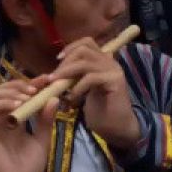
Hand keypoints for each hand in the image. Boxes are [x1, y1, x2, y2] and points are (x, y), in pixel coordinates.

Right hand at [0, 76, 56, 171]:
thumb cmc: (29, 168)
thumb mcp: (43, 141)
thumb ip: (46, 121)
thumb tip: (53, 98)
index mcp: (15, 120)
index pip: (20, 95)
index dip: (32, 84)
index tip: (47, 79)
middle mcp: (2, 119)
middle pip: (4, 90)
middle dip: (21, 84)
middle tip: (36, 87)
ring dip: (11, 92)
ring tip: (27, 97)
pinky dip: (3, 103)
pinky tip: (17, 105)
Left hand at [48, 37, 140, 151]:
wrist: (117, 129)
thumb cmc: (100, 111)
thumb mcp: (83, 89)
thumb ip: (75, 77)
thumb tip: (57, 71)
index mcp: (102, 61)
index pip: (86, 42)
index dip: (70, 48)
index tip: (58, 60)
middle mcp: (109, 61)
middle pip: (84, 48)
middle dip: (66, 61)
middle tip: (54, 77)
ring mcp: (113, 70)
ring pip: (86, 61)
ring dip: (68, 72)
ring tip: (58, 86)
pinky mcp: (115, 81)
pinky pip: (91, 77)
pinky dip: (78, 86)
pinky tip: (73, 98)